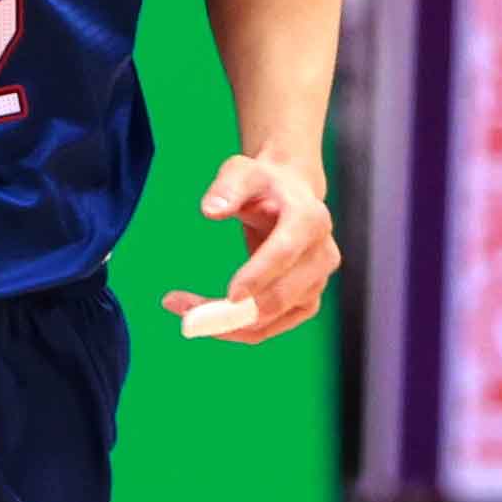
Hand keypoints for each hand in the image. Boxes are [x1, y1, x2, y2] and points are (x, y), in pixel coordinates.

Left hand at [164, 154, 336, 344]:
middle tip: (181, 309)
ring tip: (180, 309)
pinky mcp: (305, 304)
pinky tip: (201, 318)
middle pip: (280, 297)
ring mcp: (316, 284)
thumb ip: (227, 188)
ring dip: (224, 324)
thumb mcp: (242, 172)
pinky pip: (267, 328)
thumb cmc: (262, 184)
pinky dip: (233, 330)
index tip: (229, 295)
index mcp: (310, 220)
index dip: (259, 276)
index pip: (284, 253)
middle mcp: (321, 256)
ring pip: (270, 320)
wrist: (290, 196)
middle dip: (231, 310)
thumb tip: (210, 210)